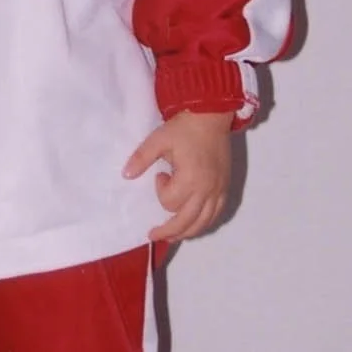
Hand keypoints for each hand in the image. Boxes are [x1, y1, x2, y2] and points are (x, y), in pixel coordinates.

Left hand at [123, 110, 233, 242]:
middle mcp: (206, 189)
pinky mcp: (225, 187)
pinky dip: (204, 223)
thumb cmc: (184, 128)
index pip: (170, 201)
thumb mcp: (158, 139)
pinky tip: (195, 224)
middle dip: (169, 231)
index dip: (160, 191)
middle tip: (154, 235)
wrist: (212, 115)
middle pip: (187, 222)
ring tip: (173, 236)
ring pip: (204, 223)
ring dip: (187, 232)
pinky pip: (216, 214)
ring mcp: (218, 190)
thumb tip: (126, 175)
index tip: (160, 175)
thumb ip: (141, 158)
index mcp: (190, 178)